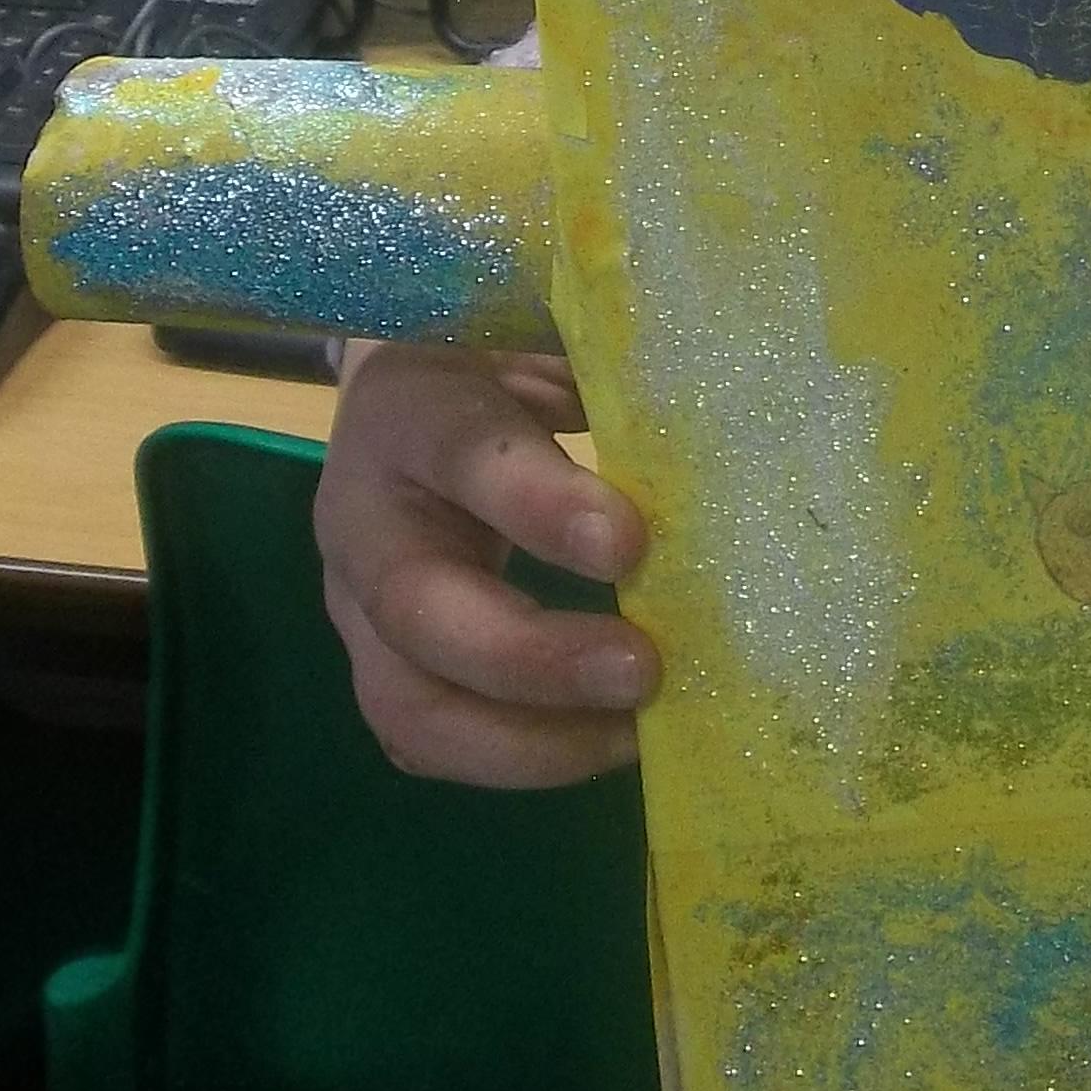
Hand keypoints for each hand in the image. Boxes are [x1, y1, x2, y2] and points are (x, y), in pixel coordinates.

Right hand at [315, 338, 657, 788]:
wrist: (416, 392)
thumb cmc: (501, 354)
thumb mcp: (541, 331)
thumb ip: (611, 366)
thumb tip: (733, 407)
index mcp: (407, 410)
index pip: (462, 454)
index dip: (539, 504)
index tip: (632, 542)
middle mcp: (362, 517)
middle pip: (418, 610)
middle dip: (533, 658)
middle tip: (645, 671)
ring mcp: (357, 609)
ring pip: (410, 707)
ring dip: (527, 741)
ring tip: (635, 735)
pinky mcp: (383, 666)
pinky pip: (431, 740)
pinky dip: (521, 759)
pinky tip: (611, 743)